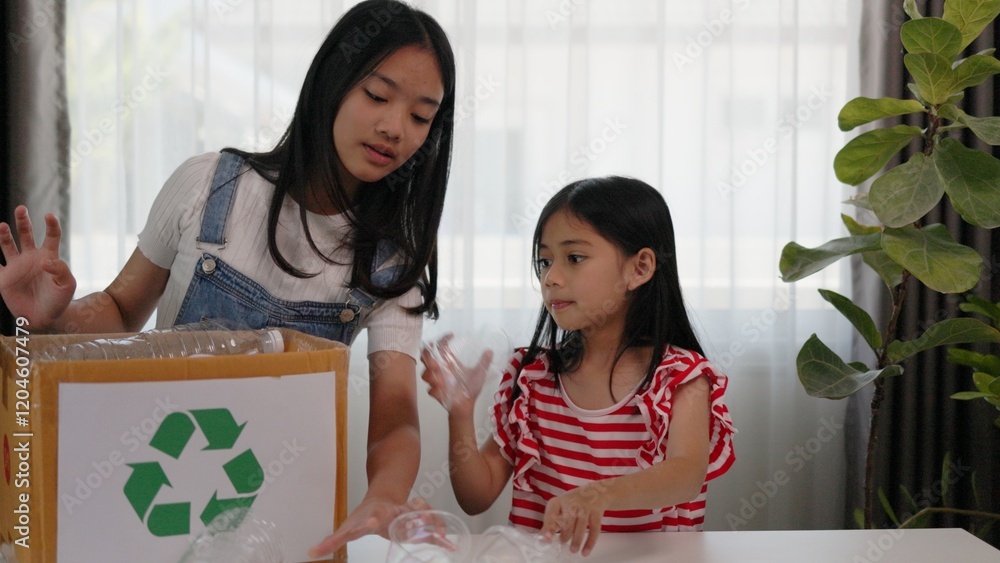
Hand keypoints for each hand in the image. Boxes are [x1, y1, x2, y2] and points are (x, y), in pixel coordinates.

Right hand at [0, 206, 75, 327]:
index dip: (51, 225)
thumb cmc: (60, 299)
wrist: (45, 317)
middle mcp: (31, 257)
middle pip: (26, 234)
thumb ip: (61, 270)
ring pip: (8, 245)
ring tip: (2, 226)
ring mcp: (16, 266)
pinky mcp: (4, 278)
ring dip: (4, 234)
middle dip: (23, 221)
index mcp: (48, 256)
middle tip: (21, 209)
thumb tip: (45, 261)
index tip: (49, 216)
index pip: (51, 236)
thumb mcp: (67, 285)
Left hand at [308, 496, 430, 557]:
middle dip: (405, 516)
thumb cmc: (365, 516)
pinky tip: (448, 542)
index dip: (367, 523)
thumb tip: (310, 552)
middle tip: (410, 521)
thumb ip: (331, 542)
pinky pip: (429, 524)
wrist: (384, 496)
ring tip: (438, 533)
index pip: (368, 520)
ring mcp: (405, 512)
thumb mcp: (348, 527)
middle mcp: (390, 511)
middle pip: (398, 513)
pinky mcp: (416, 518)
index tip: (369, 524)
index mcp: (370, 516)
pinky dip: (439, 532)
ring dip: (427, 520)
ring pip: (418, 513)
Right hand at [420, 334, 492, 412]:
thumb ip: (484, 363)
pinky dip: (435, 390)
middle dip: (427, 357)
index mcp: (448, 363)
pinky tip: (442, 391)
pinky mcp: (435, 393)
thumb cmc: (471, 388)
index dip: (443, 339)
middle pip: (425, 357)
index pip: (440, 346)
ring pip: (425, 374)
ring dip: (431, 375)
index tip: (450, 336)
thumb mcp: (479, 374)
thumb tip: (491, 351)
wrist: (466, 405)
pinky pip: (431, 390)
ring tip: (440, 379)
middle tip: (436, 362)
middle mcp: (440, 370)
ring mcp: (436, 381)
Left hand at [541, 482, 611, 555]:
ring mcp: (585, 507)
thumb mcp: (560, 507)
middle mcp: (572, 503)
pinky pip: (594, 530)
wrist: (595, 491)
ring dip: (576, 540)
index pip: (552, 514)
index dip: (549, 526)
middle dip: (565, 535)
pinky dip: (589, 542)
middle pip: (567, 521)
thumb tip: (543, 537)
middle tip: (563, 543)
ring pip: (580, 526)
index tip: (547, 538)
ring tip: (573, 550)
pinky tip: (585, 551)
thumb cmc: (573, 502)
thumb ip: (551, 521)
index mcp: (559, 501)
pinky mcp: (596, 512)